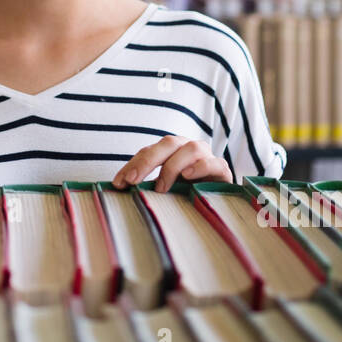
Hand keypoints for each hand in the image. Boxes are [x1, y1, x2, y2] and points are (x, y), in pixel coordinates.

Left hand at [111, 135, 232, 191]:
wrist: (217, 198)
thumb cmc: (185, 191)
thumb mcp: (163, 187)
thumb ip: (146, 184)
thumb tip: (121, 188)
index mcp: (171, 149)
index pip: (149, 151)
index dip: (133, 164)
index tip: (119, 183)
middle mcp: (188, 147)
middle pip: (168, 143)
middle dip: (147, 161)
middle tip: (133, 181)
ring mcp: (207, 156)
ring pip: (191, 149)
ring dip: (172, 167)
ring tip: (161, 187)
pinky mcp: (222, 170)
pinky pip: (214, 163)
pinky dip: (200, 167)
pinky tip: (187, 176)